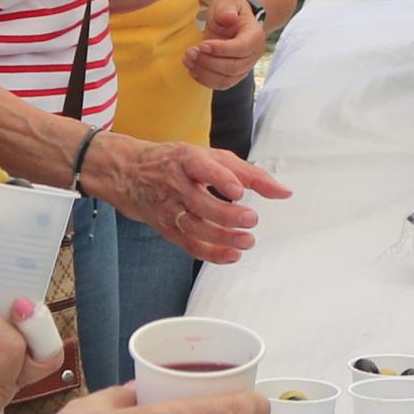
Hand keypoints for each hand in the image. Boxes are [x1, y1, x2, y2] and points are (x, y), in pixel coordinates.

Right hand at [97, 131, 291, 263]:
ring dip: (222, 237)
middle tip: (251, 219)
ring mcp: (168, 208)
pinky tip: (232, 255)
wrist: (129, 173)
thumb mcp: (212, 158)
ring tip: (247, 240)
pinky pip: (188, 244)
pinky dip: (210, 253)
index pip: (201, 167)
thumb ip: (250, 174)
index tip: (237, 190)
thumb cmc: (178, 163)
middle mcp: (174, 184)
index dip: (219, 178)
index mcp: (186, 159)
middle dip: (226, 215)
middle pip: (200, 203)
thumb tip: (285, 192)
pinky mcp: (165, 228)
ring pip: (194, 227)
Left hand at [183, 0, 267, 89]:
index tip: (201, 45)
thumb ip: (226, 9)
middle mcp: (254, 55)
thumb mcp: (227, 3)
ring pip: (226, 79)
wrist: (233, 20)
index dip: (221, 49)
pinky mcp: (234, 75)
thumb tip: (229, 18)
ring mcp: (245, 67)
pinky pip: (221, 84)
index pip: (241, 48)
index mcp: (255, 35)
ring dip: (204, 72)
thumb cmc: (230, 10)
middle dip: (209, 62)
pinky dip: (205, 80)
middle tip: (190, 52)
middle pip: (233, 67)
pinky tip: (193, 69)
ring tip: (187, 60)